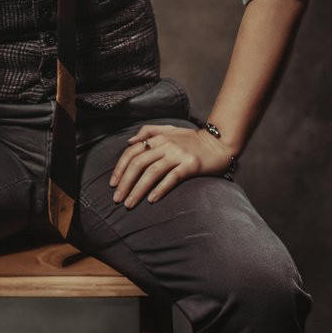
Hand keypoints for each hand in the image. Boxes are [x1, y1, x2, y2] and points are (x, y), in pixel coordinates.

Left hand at [108, 124, 234, 207]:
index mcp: (158, 137)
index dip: (120, 168)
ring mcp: (178, 154)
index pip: (132, 152)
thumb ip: (148, 131)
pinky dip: (159, 189)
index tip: (112, 184)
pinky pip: (172, 178)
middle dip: (125, 182)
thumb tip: (129, 141)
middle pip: (139, 163)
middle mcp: (166, 145)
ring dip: (138, 189)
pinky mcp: (191, 165)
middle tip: (117, 199)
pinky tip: (151, 199)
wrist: (219, 143)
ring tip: (130, 203)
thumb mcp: (169, 129)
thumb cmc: (192, 139)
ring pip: (152, 172)